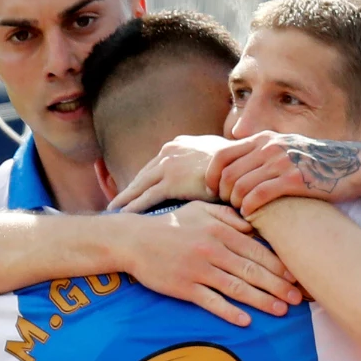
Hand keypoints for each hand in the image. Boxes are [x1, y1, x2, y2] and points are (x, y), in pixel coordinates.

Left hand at [109, 134, 231, 212]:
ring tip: (114, 212)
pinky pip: (146, 197)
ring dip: (126, 199)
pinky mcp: (170, 181)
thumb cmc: (238, 169)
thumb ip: (206, 167)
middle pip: (144, 174)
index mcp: (181, 144)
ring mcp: (169, 165)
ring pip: (140, 186)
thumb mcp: (219, 162)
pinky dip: (133, 207)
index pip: (157, 165)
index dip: (145, 179)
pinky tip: (124, 216)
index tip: (135, 189)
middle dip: (130, 189)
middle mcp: (170, 150)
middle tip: (116, 203)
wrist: (246, 169)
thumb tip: (204, 177)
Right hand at [121, 201, 301, 325]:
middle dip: (278, 286)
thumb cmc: (171, 224)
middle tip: (299, 299)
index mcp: (220, 230)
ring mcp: (198, 270)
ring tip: (281, 311)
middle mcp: (212, 250)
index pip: (257, 250)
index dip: (279, 265)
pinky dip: (229, 312)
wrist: (134, 240)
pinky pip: (210, 301)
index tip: (297, 277)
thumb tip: (253, 226)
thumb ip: (228, 216)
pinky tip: (245, 321)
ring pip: (236, 288)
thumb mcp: (199, 210)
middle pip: (252, 271)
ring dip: (261, 301)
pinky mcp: (183, 287)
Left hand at [206, 131, 360, 216]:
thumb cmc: (317, 164)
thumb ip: (261, 153)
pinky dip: (248, 209)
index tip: (214, 192)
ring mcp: (281, 162)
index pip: (221, 155)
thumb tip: (234, 166)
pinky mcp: (293, 180)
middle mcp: (269, 146)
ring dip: (235, 204)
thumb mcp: (286, 149)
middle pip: (227, 174)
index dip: (211, 177)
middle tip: (228, 207)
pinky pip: (257, 196)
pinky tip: (251, 216)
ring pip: (240, 186)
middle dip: (222, 194)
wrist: (354, 167)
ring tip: (241, 212)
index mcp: (264, 138)